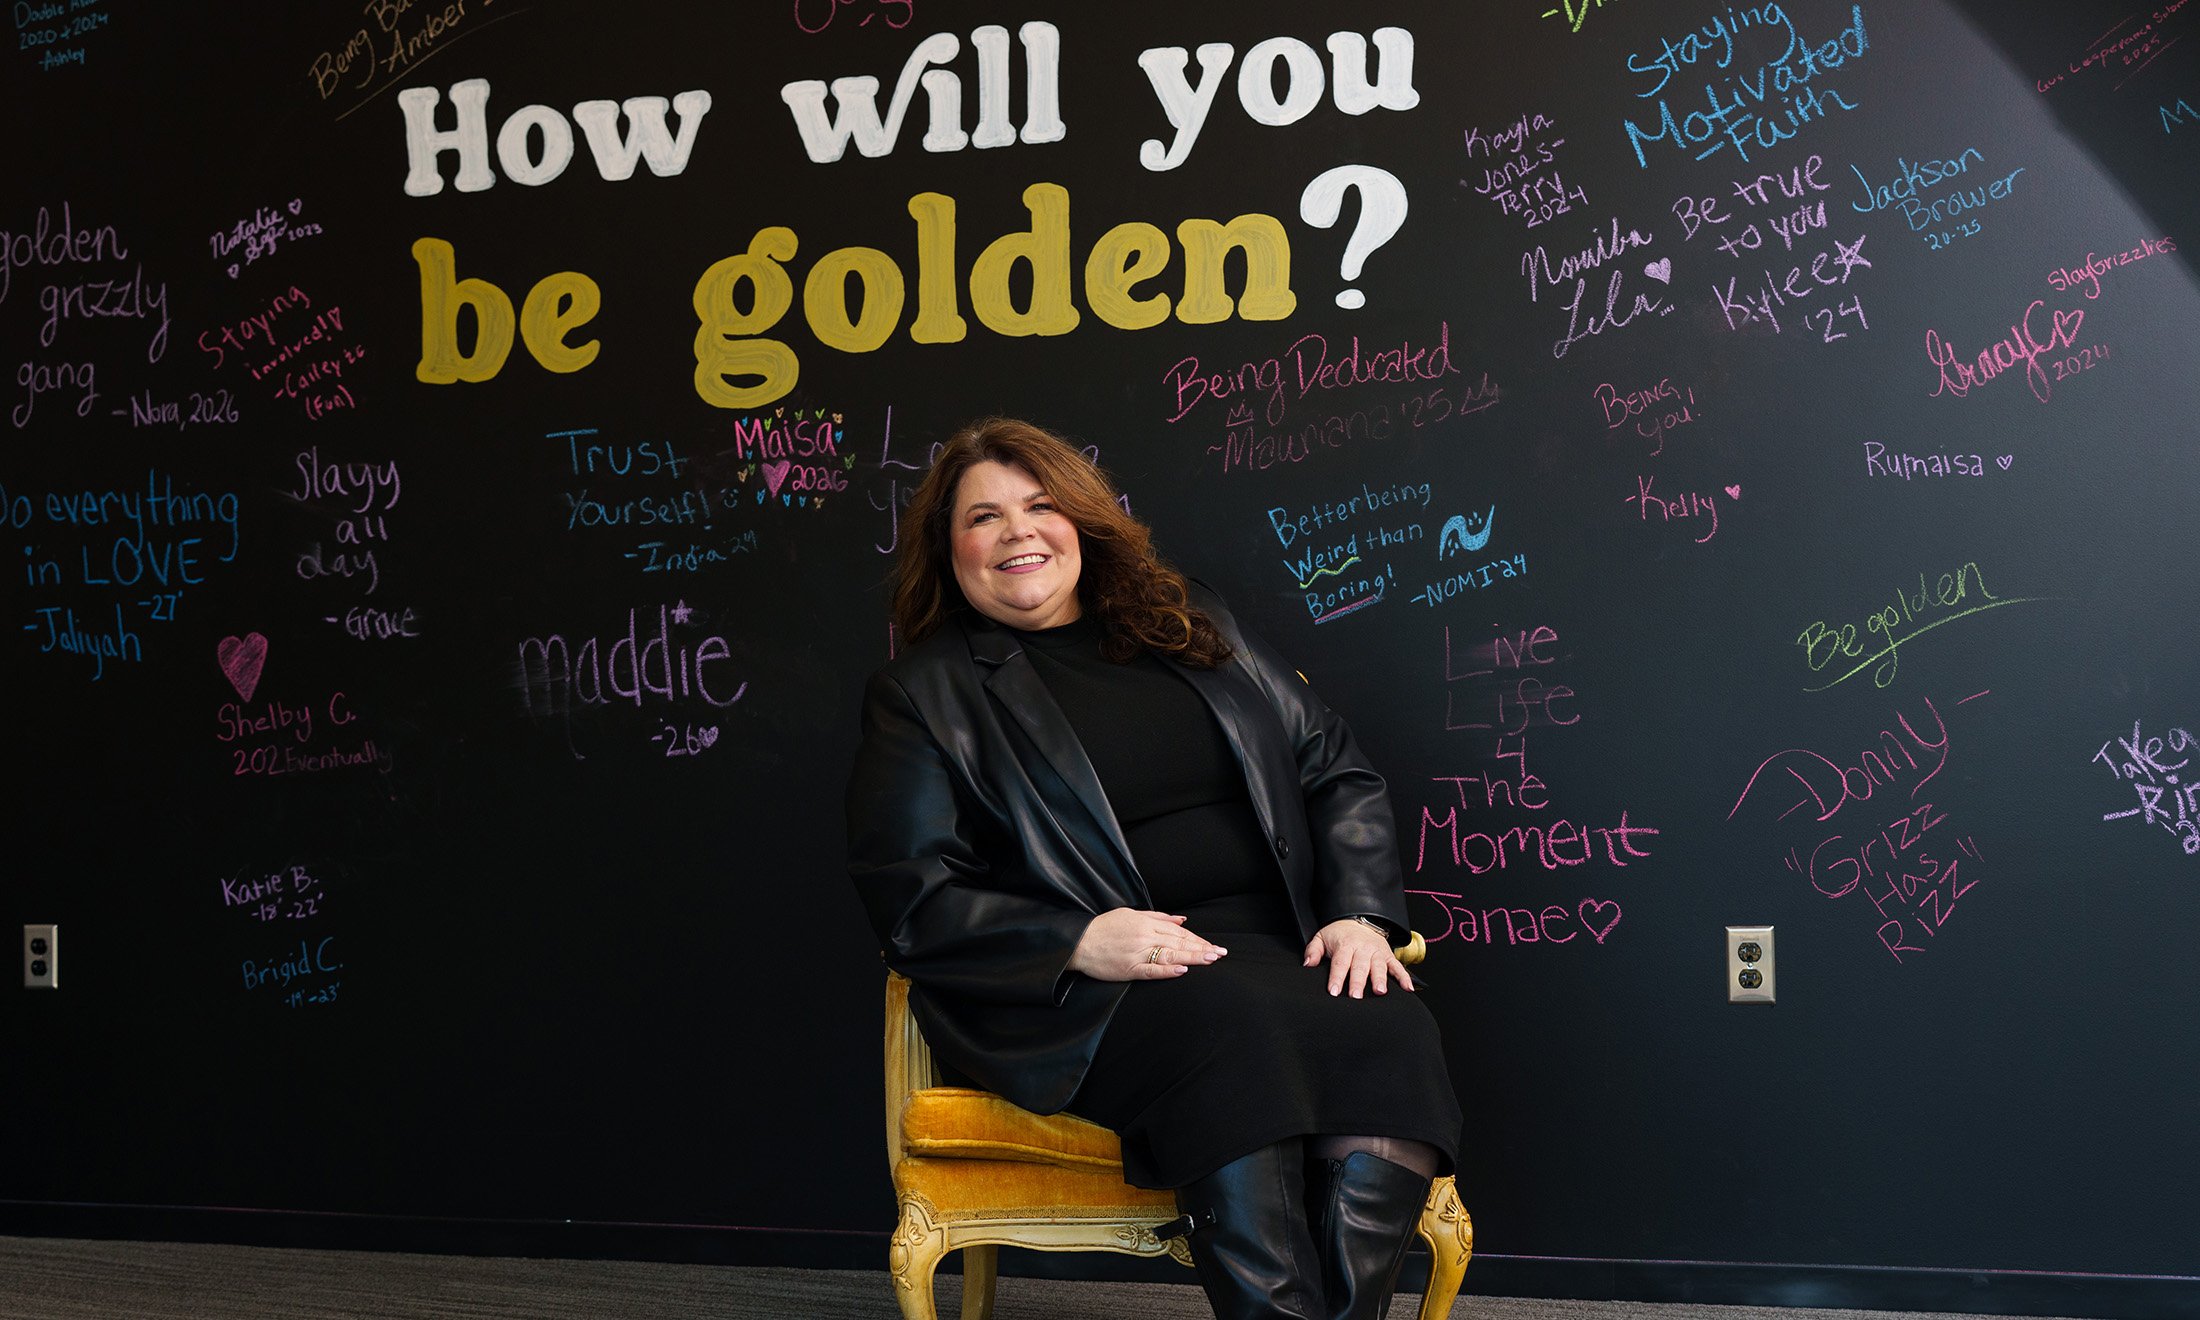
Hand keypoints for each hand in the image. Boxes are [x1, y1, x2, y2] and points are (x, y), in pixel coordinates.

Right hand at [1070, 909, 1226, 981]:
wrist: (1079, 942)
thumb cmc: (1104, 928)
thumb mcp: (1131, 914)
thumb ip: (1157, 917)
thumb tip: (1181, 920)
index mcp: (1146, 923)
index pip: (1178, 932)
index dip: (1197, 939)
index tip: (1213, 946)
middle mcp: (1145, 937)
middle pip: (1178, 942)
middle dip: (1201, 948)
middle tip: (1220, 954)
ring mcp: (1137, 953)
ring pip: (1170, 954)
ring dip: (1192, 957)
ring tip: (1210, 959)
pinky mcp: (1129, 969)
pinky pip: (1152, 970)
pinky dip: (1168, 970)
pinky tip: (1182, 969)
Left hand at [1303, 919, 1413, 997]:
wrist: (1359, 918)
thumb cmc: (1339, 933)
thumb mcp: (1322, 937)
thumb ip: (1313, 951)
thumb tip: (1308, 965)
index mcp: (1345, 944)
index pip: (1340, 962)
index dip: (1336, 977)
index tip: (1333, 991)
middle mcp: (1362, 948)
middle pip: (1360, 966)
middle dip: (1358, 981)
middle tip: (1355, 996)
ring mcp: (1377, 952)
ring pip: (1379, 966)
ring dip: (1380, 979)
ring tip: (1380, 991)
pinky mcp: (1389, 955)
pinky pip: (1398, 966)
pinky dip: (1404, 977)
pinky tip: (1408, 989)